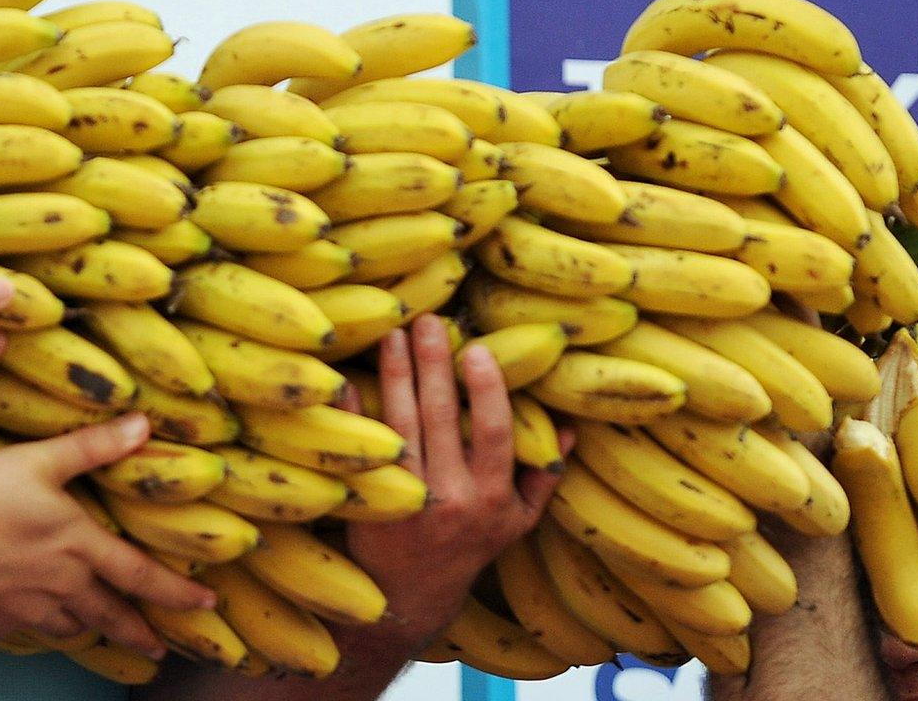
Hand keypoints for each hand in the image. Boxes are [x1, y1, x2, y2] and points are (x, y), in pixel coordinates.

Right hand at [0, 413, 214, 655]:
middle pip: (112, 614)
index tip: (205, 605)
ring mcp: (30, 609)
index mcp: (79, 546)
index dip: (176, 591)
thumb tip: (143, 425)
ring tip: (101, 631)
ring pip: (73, 625)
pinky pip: (31, 629)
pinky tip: (37, 621)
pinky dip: (43, 626)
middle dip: (140, 631)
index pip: (141, 575)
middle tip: (161, 647)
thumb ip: (89, 447)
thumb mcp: (34, 461)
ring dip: (94, 629)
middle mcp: (63, 584)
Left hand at [342, 315, 566, 655]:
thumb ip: (541, 477)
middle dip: (433, 364)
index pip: (494, 433)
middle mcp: (450, 498)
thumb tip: (570, 427)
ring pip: (400, 425)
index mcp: (491, 498)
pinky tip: (348, 377)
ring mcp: (407, 500)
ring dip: (396, 375)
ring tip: (393, 333)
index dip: (487, 390)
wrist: (409, 597)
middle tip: (426, 321)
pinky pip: (362, 448)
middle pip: (440, 418)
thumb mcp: (516, 524)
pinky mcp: (370, 502)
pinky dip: (353, 413)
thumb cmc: (468, 550)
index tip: (476, 348)